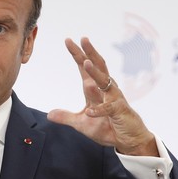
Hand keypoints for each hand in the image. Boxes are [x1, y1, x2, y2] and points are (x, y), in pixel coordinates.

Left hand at [47, 37, 157, 155]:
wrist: (128, 140)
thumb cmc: (107, 128)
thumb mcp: (82, 124)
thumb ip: (66, 117)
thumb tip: (49, 115)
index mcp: (94, 89)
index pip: (84, 68)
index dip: (77, 54)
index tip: (68, 40)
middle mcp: (105, 90)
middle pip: (97, 67)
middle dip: (89, 53)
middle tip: (82, 38)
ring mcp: (113, 99)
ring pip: (104, 82)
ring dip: (95, 73)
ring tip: (85, 63)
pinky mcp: (119, 111)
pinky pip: (108, 109)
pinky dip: (98, 110)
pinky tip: (89, 111)